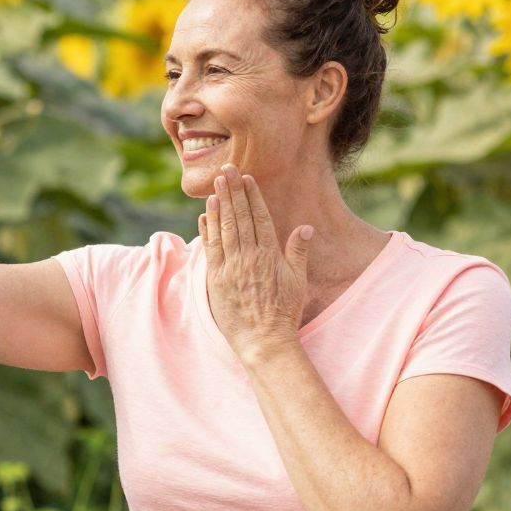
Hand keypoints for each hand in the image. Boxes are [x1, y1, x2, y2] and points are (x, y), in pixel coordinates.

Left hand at [201, 165, 312, 363]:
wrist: (264, 341)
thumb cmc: (283, 313)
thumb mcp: (298, 281)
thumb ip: (298, 252)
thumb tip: (305, 227)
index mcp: (269, 256)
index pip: (259, 218)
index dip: (252, 197)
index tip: (247, 179)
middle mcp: (249, 258)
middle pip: (239, 218)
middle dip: (233, 192)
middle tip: (226, 170)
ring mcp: (230, 268)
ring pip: (223, 229)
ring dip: (219, 205)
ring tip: (216, 185)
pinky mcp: (216, 279)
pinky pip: (210, 249)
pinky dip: (207, 230)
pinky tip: (204, 214)